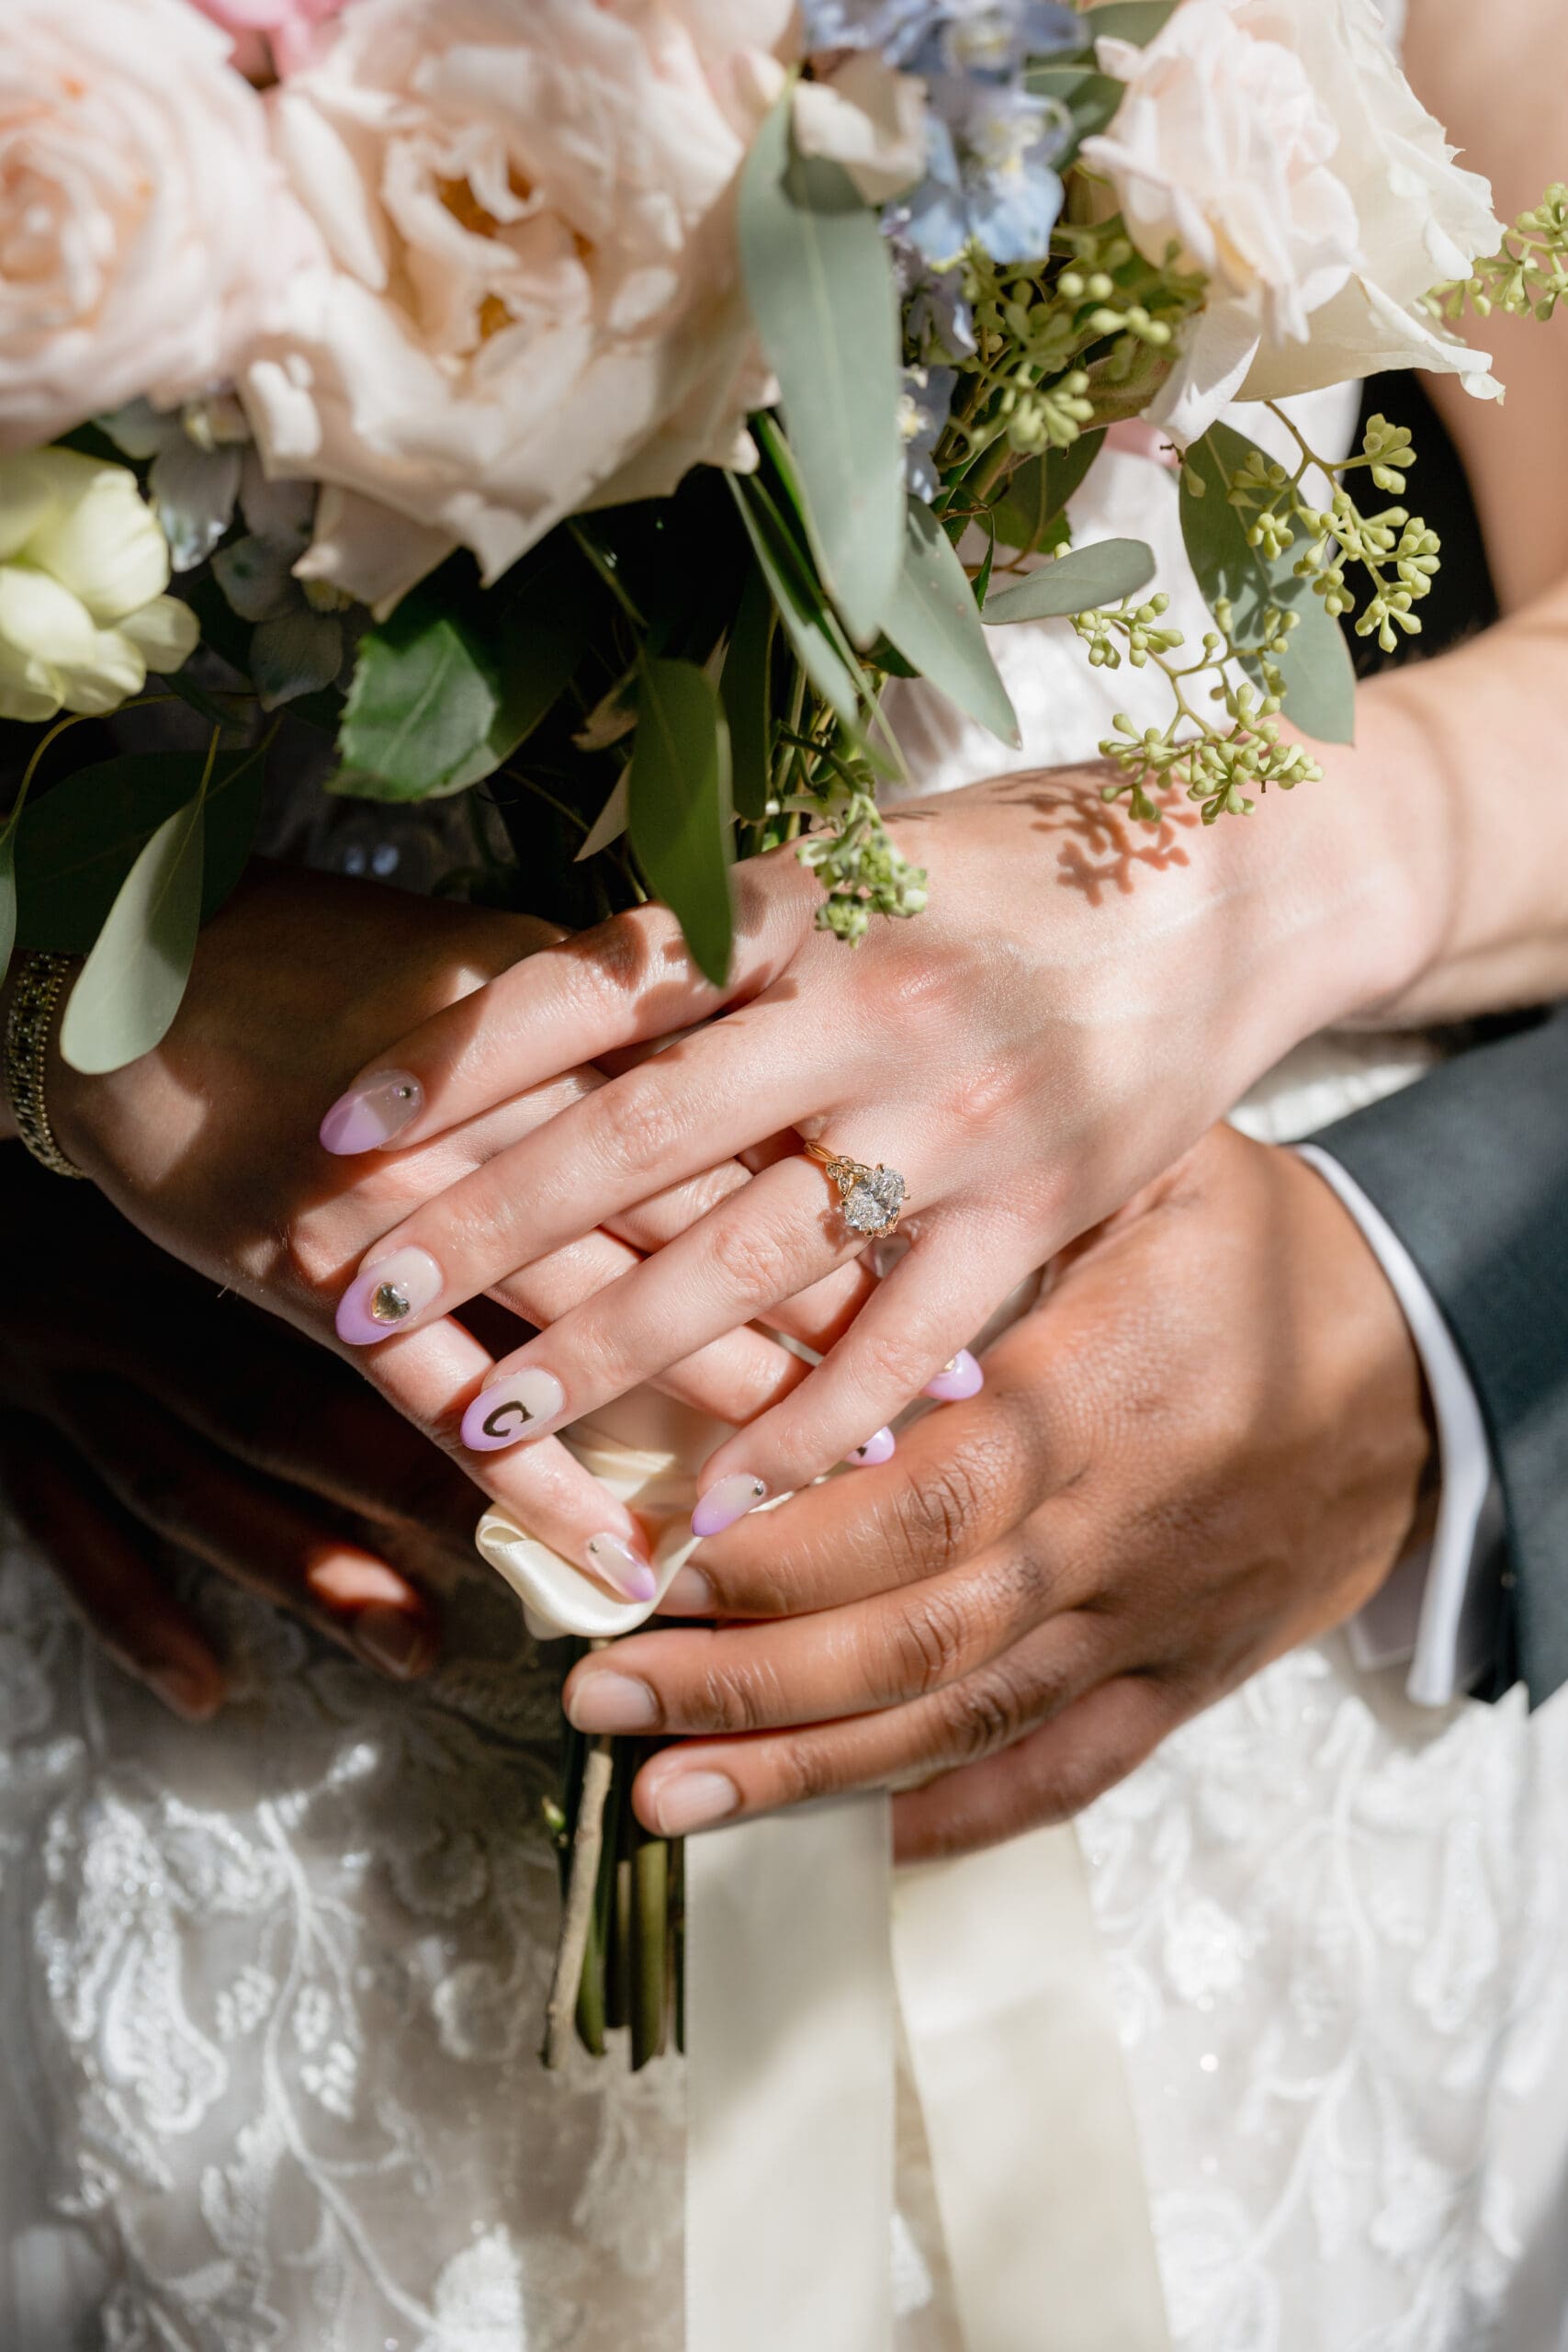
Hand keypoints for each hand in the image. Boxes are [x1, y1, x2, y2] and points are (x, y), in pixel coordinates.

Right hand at [0, 1150, 481, 1712]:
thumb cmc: (108, 1099)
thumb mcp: (224, 1100)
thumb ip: (352, 1151)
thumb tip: (514, 1189)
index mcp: (201, 1217)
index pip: (362, 1301)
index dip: (478, 1374)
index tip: (573, 1440)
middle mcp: (131, 1302)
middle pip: (286, 1405)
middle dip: (416, 1492)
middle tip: (530, 1565)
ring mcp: (54, 1372)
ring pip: (188, 1485)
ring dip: (303, 1569)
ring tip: (414, 1647)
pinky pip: (63, 1531)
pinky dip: (135, 1616)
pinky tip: (207, 1693)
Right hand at [36, 863, 878, 1593]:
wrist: (125, 973)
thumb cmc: (316, 948)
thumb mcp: (484, 944)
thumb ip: (617, 1004)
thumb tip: (746, 1043)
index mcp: (564, 1008)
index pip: (741, 1109)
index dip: (853, 1185)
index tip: (962, 1249)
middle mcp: (505, 1103)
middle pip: (701, 1216)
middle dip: (829, 1309)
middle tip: (950, 1392)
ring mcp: (412, 1198)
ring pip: (596, 1313)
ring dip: (722, 1401)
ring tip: (834, 1478)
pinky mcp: (320, 1277)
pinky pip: (446, 1400)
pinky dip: (537, 1482)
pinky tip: (623, 1551)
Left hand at [318, 766, 1423, 1526]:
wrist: (1234, 879)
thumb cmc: (1014, 861)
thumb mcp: (856, 850)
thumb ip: (721, 926)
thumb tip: (557, 991)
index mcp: (798, 902)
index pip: (590, 985)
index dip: (453, 1060)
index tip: (337, 1132)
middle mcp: (860, 1010)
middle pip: (638, 1135)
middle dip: (483, 1228)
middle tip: (351, 1300)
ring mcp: (951, 1122)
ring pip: (746, 1258)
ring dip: (603, 1350)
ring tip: (480, 1422)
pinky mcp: (1033, 1214)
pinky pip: (900, 1346)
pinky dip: (802, 1431)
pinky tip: (707, 1502)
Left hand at [551, 1125, 1432, 1857]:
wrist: (1428, 1364)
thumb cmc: (1264, 1248)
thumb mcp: (1147, 1169)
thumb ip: (994, 1196)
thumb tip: (815, 1199)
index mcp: (1102, 1397)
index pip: (922, 1501)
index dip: (786, 1553)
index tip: (656, 1567)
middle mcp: (1115, 1534)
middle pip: (915, 1635)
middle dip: (747, 1680)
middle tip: (598, 1692)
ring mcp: (1146, 1626)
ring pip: (963, 1723)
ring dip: (806, 1771)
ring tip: (661, 1796)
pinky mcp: (1176, 1681)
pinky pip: (1060, 1774)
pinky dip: (950, 1818)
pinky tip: (840, 1844)